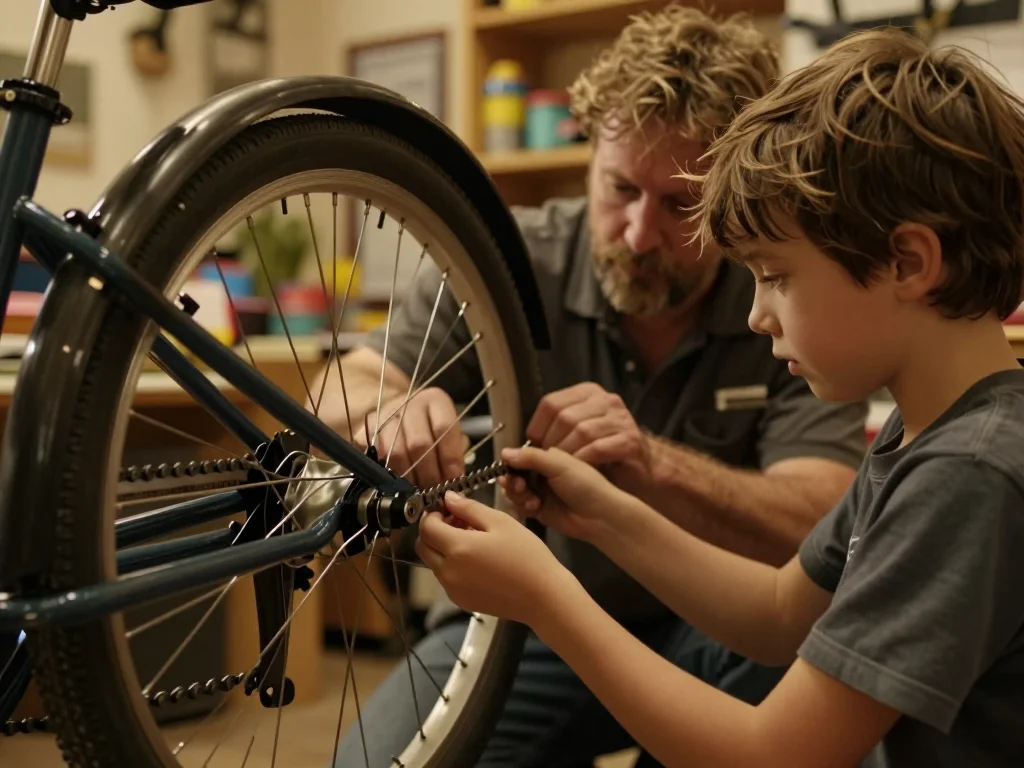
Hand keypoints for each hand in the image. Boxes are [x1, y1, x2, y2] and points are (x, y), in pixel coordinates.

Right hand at [357, 387, 467, 489]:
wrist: (396, 411)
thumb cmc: (429, 427)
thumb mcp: (449, 431)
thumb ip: (456, 450)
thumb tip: (455, 477)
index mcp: (435, 400)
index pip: (444, 428)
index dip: (450, 456)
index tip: (454, 478)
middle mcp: (410, 403)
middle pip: (419, 443)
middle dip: (429, 473)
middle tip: (435, 492)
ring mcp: (386, 415)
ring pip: (397, 453)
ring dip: (409, 478)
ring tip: (418, 493)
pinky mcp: (367, 429)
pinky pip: (377, 457)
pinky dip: (388, 474)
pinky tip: (397, 484)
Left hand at [415, 492, 574, 625]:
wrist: (544, 597)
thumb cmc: (527, 556)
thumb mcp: (501, 522)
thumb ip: (470, 508)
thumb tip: (448, 498)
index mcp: (457, 548)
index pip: (426, 527)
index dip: (433, 514)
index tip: (449, 508)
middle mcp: (448, 572)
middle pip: (423, 546)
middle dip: (434, 530)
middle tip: (458, 522)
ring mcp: (453, 590)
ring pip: (433, 562)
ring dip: (443, 548)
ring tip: (472, 541)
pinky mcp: (461, 601)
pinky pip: (446, 578)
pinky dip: (452, 565)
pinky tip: (477, 560)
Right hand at [498, 446, 629, 542]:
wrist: (600, 516)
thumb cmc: (585, 485)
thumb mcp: (559, 465)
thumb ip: (531, 457)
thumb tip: (503, 452)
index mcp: (547, 458)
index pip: (519, 457)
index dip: (511, 464)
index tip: (509, 470)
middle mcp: (540, 473)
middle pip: (513, 475)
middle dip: (513, 482)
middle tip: (520, 487)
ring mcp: (539, 492)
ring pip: (514, 492)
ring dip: (518, 496)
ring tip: (533, 501)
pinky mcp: (538, 510)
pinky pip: (519, 507)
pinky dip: (523, 507)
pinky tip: (535, 508)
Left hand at [526, 383, 650, 480]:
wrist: (640, 470)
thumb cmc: (602, 454)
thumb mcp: (575, 434)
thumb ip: (554, 431)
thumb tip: (521, 446)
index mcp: (588, 393)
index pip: (551, 402)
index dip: (538, 427)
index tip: (534, 447)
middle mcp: (606, 400)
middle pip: (565, 417)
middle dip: (551, 443)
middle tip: (547, 462)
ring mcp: (621, 419)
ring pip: (581, 431)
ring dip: (566, 453)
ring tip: (562, 468)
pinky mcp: (631, 440)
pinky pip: (598, 448)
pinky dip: (583, 460)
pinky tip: (579, 470)